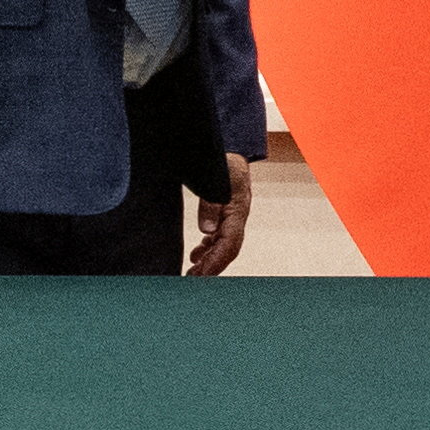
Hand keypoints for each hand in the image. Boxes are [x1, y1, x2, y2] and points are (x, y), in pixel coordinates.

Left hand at [188, 153, 254, 274]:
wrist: (232, 149)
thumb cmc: (225, 162)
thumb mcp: (217, 179)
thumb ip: (211, 204)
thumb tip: (206, 231)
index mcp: (237, 212)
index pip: (229, 245)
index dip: (215, 262)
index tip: (201, 276)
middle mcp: (237, 217)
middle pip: (226, 250)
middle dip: (211, 268)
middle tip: (192, 280)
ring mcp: (232, 216)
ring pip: (222, 246)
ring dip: (208, 261)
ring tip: (191, 273)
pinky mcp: (225, 213)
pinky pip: (218, 237)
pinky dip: (207, 249)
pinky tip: (196, 256)